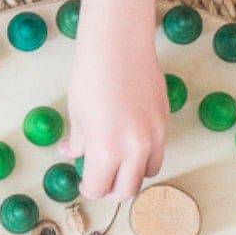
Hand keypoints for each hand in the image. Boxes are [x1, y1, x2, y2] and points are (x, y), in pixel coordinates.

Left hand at [65, 0, 167, 200]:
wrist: (119, 44)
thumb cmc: (90, 75)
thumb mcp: (77, 112)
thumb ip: (78, 141)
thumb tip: (70, 154)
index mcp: (106, 149)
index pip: (99, 189)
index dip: (88, 187)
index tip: (85, 180)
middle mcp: (134, 149)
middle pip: (126, 191)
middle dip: (111, 188)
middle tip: (100, 176)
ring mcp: (154, 136)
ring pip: (147, 174)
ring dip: (131, 173)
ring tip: (118, 159)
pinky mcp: (165, 121)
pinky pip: (158, 151)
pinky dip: (145, 155)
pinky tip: (131, 140)